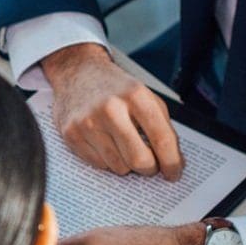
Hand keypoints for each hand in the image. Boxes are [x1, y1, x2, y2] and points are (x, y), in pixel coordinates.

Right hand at [41, 42, 183, 178]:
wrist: (76, 71)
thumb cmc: (115, 88)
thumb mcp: (145, 96)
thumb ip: (162, 126)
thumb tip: (174, 162)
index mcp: (136, 96)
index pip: (162, 139)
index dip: (172, 162)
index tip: (174, 173)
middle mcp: (111, 109)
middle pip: (140, 160)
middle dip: (150, 169)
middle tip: (151, 165)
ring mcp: (88, 122)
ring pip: (119, 167)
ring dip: (127, 164)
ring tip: (123, 147)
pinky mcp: (71, 134)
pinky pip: (99, 165)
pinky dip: (107, 160)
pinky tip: (105, 143)